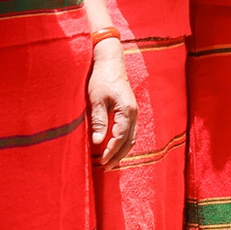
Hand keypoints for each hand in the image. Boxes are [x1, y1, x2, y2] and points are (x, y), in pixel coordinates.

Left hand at [87, 40, 138, 165]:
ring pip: (132, 137)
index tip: (102, 162)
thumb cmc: (101, 78)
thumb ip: (99, 121)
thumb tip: (98, 141)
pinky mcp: (129, 109)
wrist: (110, 61)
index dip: (112, 151)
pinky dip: (123, 141)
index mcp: (127, 110)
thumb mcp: (96, 99)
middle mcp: (134, 113)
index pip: (120, 137)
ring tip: (111, 161)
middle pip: (129, 141)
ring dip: (122, 150)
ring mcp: (134, 111)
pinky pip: (130, 130)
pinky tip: (114, 146)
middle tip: (106, 168)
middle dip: (118, 155)